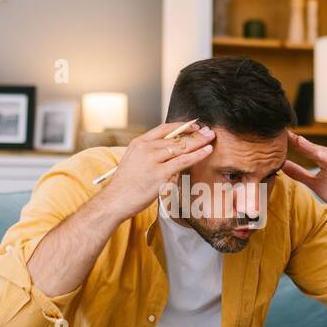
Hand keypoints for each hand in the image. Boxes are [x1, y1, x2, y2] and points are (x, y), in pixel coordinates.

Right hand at [96, 121, 214, 220]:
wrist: (115, 200)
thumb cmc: (126, 185)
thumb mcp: (134, 161)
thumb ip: (150, 154)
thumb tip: (172, 151)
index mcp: (139, 142)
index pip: (164, 128)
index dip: (181, 126)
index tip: (194, 126)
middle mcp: (145, 148)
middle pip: (175, 137)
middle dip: (194, 134)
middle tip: (208, 131)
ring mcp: (152, 160)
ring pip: (181, 147)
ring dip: (199, 142)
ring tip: (211, 138)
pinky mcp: (159, 174)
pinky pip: (183, 161)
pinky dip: (198, 155)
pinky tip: (207, 151)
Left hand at [283, 131, 326, 217]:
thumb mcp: (314, 184)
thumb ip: (299, 174)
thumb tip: (282, 165)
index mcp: (324, 160)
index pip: (307, 149)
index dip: (293, 143)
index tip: (279, 136)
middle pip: (315, 148)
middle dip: (300, 141)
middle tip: (286, 133)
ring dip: (313, 147)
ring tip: (300, 141)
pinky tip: (321, 155)